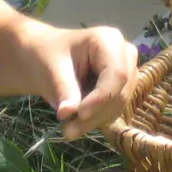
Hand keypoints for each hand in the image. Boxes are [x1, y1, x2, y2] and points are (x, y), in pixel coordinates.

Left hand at [19, 21, 138, 138]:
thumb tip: (68, 113)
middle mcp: (125, 55)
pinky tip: (76, 123)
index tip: (79, 115)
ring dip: (94, 121)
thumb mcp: (51, 69)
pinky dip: (95, 121)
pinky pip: (114, 111)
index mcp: (109, 40)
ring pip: (119, 105)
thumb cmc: (47, 56)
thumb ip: (64, 89)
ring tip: (68, 128)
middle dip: (95, 114)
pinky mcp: (122, 89)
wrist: (45, 58)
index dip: (102, 97)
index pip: (117, 74)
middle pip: (120, 92)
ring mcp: (127, 72)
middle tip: (67, 130)